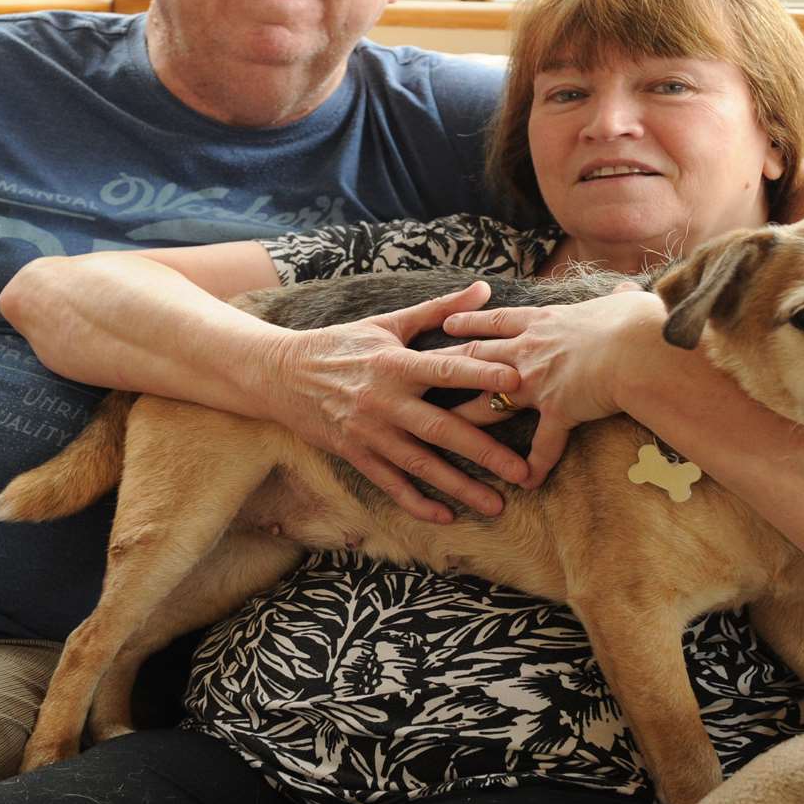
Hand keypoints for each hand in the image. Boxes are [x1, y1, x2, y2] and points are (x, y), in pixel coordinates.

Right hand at [266, 281, 526, 523]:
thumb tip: (484, 288)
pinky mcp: (355, 453)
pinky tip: (446, 516)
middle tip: (522, 472)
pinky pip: (390, 483)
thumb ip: (438, 310)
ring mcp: (369, 432)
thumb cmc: (342, 344)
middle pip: (441, 429)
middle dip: (485, 452)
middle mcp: (384, 401)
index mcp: (395, 364)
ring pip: (421, 465)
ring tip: (497, 504)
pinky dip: (417, 501)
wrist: (281, 374)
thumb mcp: (387, 323)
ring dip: (460, 487)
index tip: (517, 383)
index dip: (481, 374)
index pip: (445, 368)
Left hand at [440, 285, 665, 484]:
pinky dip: (536, 464)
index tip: (448, 325)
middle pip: (476, 358)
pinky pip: (543, 445)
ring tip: (441, 431)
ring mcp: (538, 383)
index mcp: (543, 322)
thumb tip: (632, 292)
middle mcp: (531, 351)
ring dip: (465, 419)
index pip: (498, 320)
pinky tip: (528, 482)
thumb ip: (622, 299)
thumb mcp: (625, 302)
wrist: (638, 348)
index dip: (471, 322)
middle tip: (420, 372)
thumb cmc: (635, 321)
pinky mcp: (556, 410)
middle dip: (446, 365)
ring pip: (489, 403)